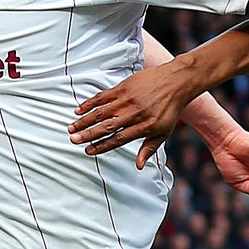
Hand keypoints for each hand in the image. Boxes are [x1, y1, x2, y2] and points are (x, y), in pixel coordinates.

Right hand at [68, 62, 195, 155]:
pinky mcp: (124, 87)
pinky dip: (90, 103)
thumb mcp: (163, 132)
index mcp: (143, 126)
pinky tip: (79, 109)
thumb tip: (138, 166)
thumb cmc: (170, 109)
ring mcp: (128, 99)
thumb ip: (149, 148)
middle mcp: (134, 113)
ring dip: (85, 120)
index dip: (102, 146)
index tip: (89, 151)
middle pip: (107, 126)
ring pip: (102, 111)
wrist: (177, 81)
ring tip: (72, 127)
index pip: (119, 139)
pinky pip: (103, 96)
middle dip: (89, 134)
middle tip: (73, 140)